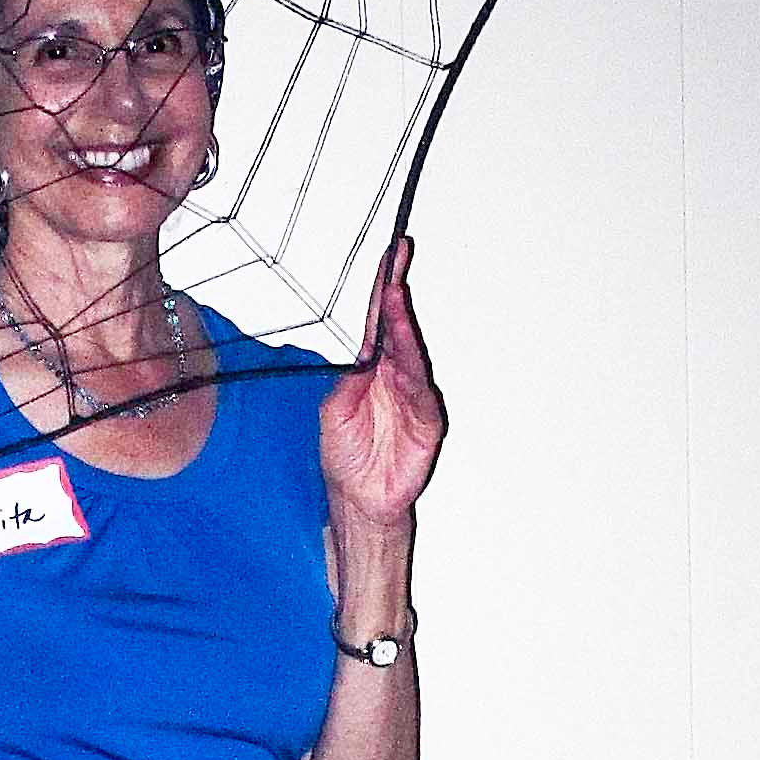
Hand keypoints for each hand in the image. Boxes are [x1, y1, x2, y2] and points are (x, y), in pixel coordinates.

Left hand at [319, 236, 443, 530]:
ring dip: (402, 324)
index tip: (387, 261)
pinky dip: (413, 365)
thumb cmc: (347, 459)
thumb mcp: (334, 413)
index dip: (382, 291)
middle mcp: (393, 377)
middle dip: (397, 292)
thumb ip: (346, 382)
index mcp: (370, 371)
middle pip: (398, 327)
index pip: (377, 323)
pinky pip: (420, 387)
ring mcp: (411, 395)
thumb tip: (359, 357)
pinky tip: (405, 346)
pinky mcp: (426, 418)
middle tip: (397, 261)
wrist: (361, 498)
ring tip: (395, 296)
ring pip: (409, 351)